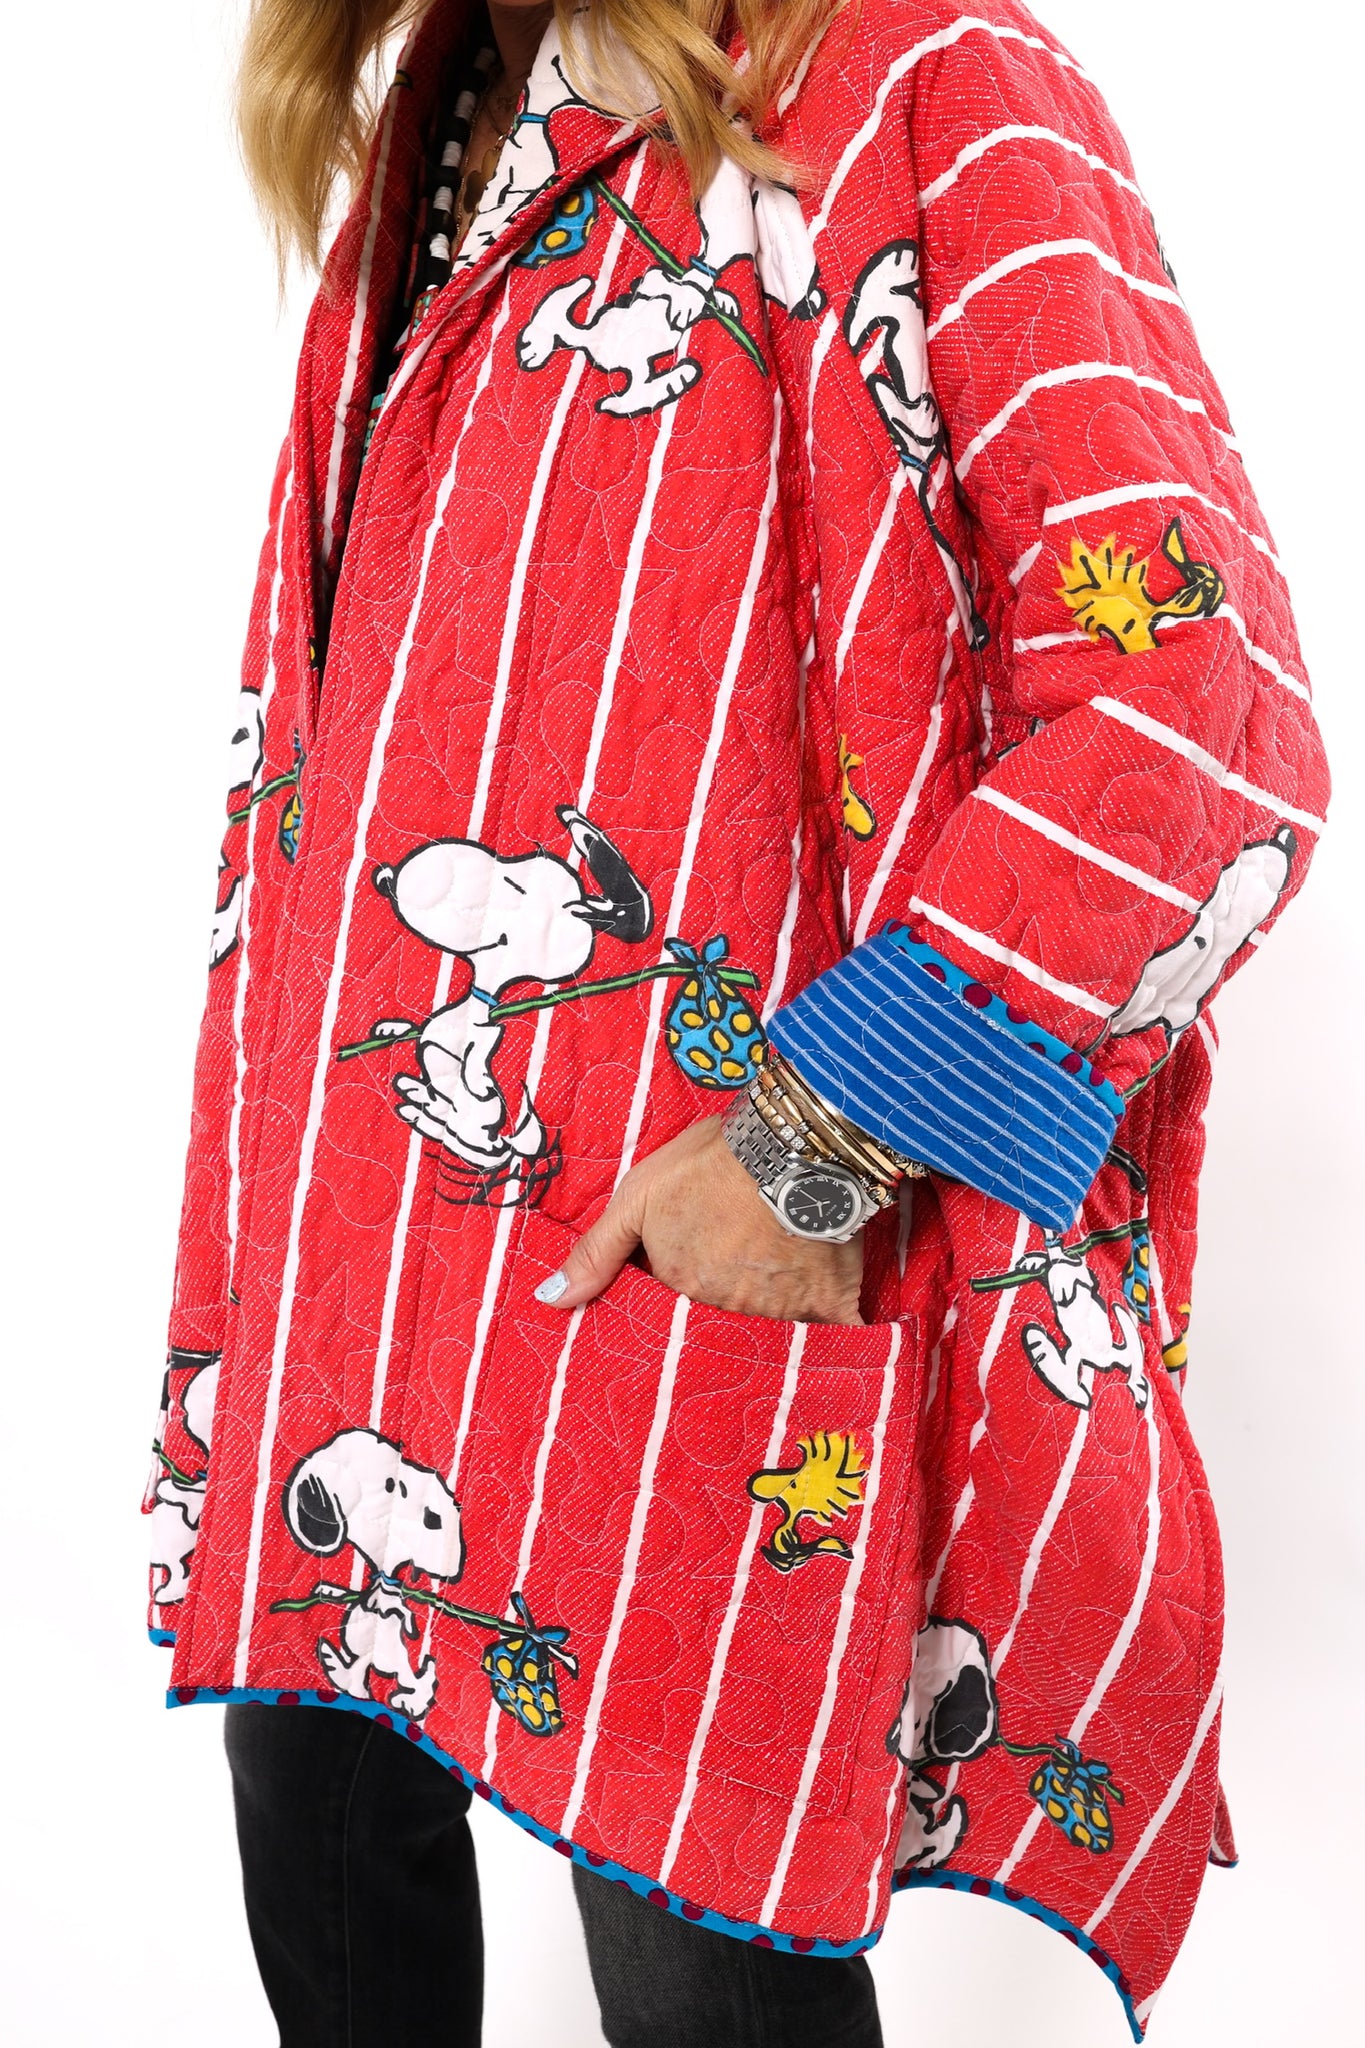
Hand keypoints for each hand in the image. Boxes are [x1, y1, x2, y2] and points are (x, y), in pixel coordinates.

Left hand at [534, 1117, 864, 1325]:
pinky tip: (843, 1352)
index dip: (680, 1294)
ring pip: (772, 1327)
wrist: (790, 1143)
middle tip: (736, 1280)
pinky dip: (838, 1342)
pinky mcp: (829, 1301)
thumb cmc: (709, 1164)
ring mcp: (780, 1310)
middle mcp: (726, 1310)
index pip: (673, 1307)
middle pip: (722, 1321)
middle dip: (725, 1309)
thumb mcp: (637, 1196)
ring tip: (781, 1291)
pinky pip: (835, 1336)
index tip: (689, 1283)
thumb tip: (549, 1301)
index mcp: (680, 1287)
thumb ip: (597, 1252)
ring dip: (773, 1317)